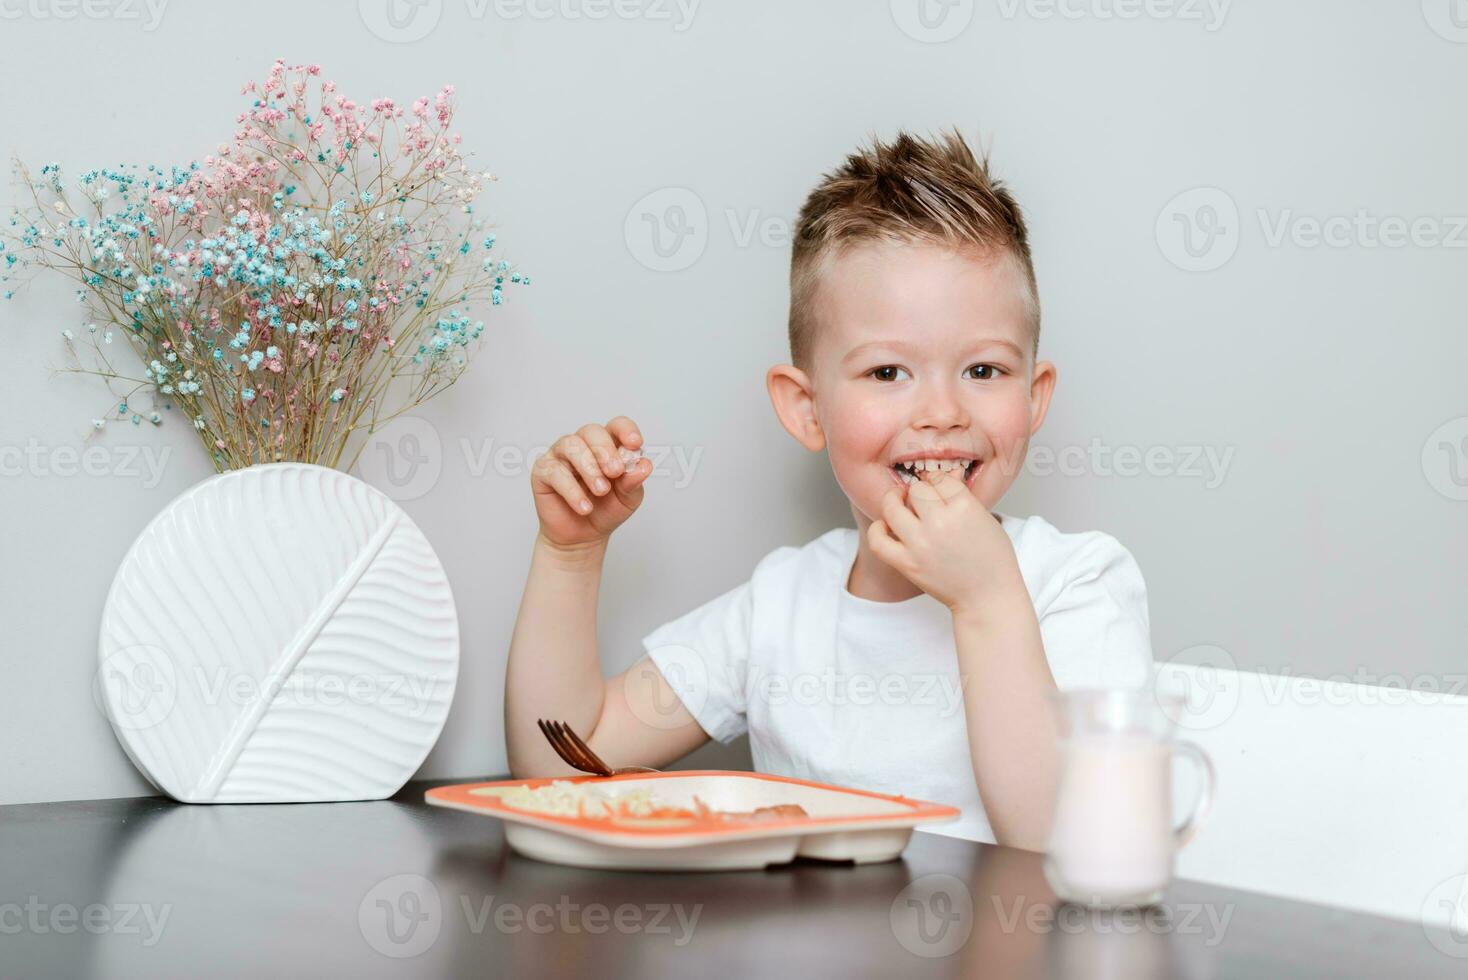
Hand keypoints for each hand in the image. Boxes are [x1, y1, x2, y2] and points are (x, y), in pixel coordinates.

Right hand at [530, 416, 652, 552]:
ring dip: (589, 468)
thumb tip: (644, 466)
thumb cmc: (605, 510)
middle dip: (605, 450)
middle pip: (592, 431)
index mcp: (607, 445)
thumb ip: (634, 481)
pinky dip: (572, 490)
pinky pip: (555, 472)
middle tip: (615, 472)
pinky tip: (584, 507)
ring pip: (572, 445)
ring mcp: (561, 455)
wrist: (583, 537)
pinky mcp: (543, 471)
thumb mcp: (627, 498)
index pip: (616, 425)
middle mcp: (583, 445)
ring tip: (601, 491)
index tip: (635, 445)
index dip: (626, 430)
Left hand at [868, 468, 1024, 615]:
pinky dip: (877, 529)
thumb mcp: (985, 518)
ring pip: (892, 508)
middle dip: (919, 491)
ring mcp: (920, 544)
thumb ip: (961, 497)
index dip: (937, 481)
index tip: (937, 488)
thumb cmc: (992, 560)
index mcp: (964, 508)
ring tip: (897, 502)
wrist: (987, 596)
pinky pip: (877, 539)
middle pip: (916, 489)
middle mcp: (940, 523)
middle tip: (920, 498)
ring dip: (893, 501)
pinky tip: (886, 526)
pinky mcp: (907, 563)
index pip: (939, 478)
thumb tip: (943, 476)